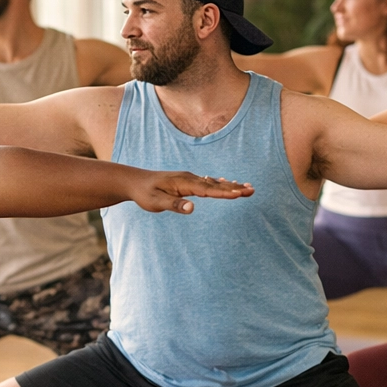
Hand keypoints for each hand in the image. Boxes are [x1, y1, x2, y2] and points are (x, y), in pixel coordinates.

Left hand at [130, 172, 253, 212]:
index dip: (225, 192)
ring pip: (214, 183)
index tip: (240, 193)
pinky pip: (208, 182)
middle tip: (252, 190)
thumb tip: (192, 208)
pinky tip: (227, 183)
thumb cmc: (144, 194)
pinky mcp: (187, 181)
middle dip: (235, 188)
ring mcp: (189, 179)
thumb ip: (174, 205)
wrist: (134, 181)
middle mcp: (189, 178)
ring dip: (231, 185)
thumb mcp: (156, 202)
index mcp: (184, 183)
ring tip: (247, 187)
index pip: (208, 189)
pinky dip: (220, 183)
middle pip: (216, 184)